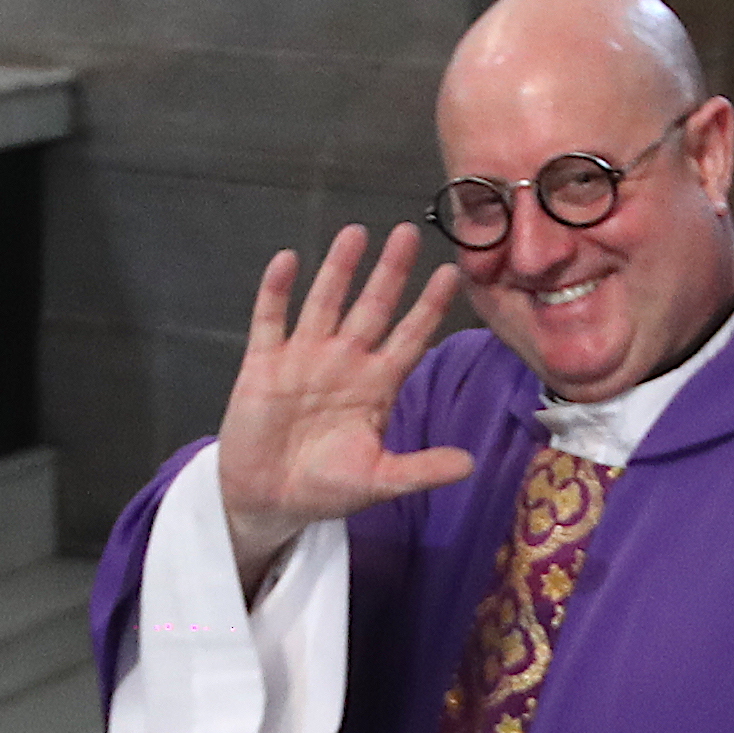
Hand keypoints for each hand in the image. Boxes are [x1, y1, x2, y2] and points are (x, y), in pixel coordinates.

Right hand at [217, 222, 473, 584]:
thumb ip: (420, 470)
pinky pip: (271, 320)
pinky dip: (277, 291)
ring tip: (355, 232)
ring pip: (325, 302)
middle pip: (372, 308)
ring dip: (339, 269)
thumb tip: (470, 465)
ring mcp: (303, 358)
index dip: (429, 307)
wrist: (268, 500)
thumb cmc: (326, 488)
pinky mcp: (263, 364)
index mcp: (377, 386)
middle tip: (408, 232)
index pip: (410, 337)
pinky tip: (288, 259)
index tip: (450, 273)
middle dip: (390, 272)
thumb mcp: (378, 482)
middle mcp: (345, 362)